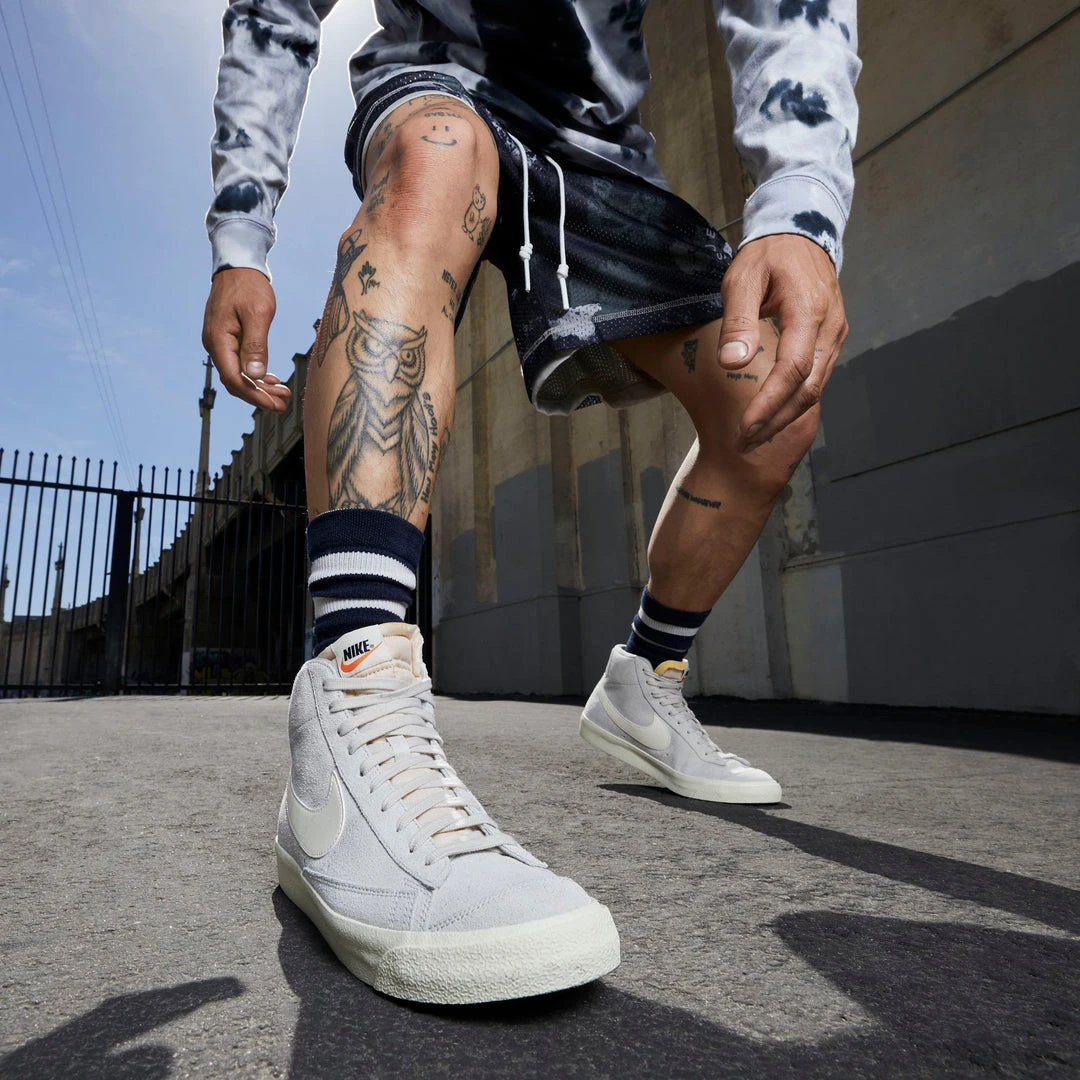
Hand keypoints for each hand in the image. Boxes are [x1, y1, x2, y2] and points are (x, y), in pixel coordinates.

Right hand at [202, 268, 291, 412]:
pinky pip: (239, 363)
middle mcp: (215, 344)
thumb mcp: (257, 314)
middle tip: (283, 405)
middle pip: (235, 381)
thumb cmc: (248, 286)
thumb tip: (255, 374)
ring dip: (260, 387)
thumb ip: (256, 345)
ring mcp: (220, 342)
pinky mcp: (228, 339)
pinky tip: (271, 379)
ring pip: (239, 374)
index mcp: (218, 340)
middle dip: (260, 395)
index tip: (275, 405)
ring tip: (282, 394)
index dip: (254, 396)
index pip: (234, 379)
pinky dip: (255, 374)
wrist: (238, 265)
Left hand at [716, 234, 847, 451]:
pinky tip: (772, 416)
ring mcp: (836, 335)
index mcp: (808, 311)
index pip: (793, 370)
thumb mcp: (743, 278)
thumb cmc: (768, 255)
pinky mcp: (832, 340)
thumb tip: (733, 363)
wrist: (802, 234)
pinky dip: (794, 402)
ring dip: (785, 417)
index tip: (745, 428)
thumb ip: (738, 320)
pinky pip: (817, 379)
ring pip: (815, 389)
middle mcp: (830, 328)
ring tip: (753, 437)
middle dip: (775, 421)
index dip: (769, 404)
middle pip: (808, 389)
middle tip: (743, 443)